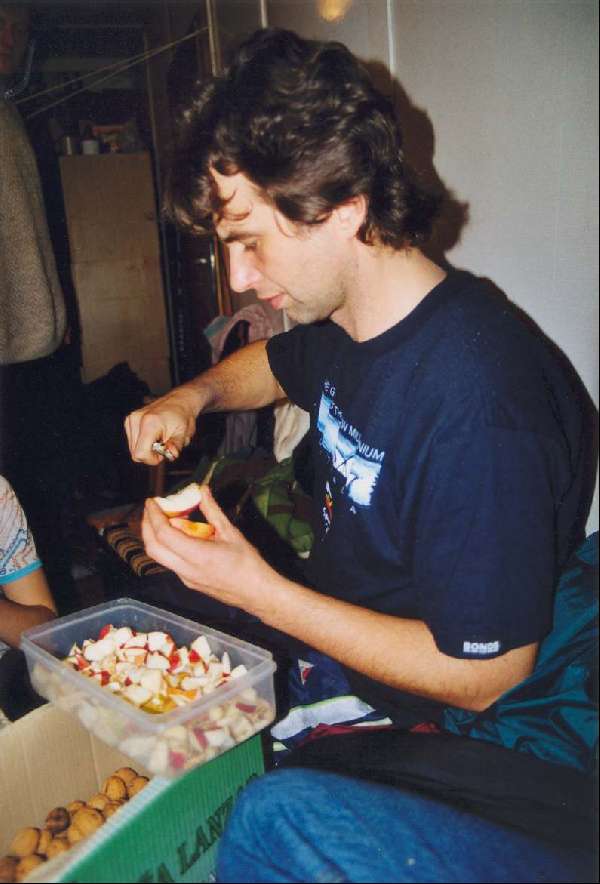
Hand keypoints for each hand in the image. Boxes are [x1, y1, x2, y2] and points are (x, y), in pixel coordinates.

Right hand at [124, 388, 198, 464]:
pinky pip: (133, 442)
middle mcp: (137, 419)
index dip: (152, 459)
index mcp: (149, 423)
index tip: (163, 454)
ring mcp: (131, 419)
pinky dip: (143, 443)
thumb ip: (176, 446)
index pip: (140, 453)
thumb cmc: (182, 416)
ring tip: (159, 439)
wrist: (179, 401)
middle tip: (163, 445)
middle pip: (135, 453)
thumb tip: (172, 455)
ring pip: (133, 449)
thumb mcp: (183, 433)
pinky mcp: (130, 420)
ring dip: (147, 449)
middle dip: (150, 454)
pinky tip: (154, 435)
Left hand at [142, 486, 273, 613]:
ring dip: (155, 537)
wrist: (256, 593)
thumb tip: (202, 490)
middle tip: (151, 509)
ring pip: (159, 557)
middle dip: (146, 526)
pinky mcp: (188, 583)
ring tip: (164, 520)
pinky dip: (167, 546)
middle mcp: (186, 569)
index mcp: (197, 555)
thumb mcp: (231, 532)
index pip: (164, 535)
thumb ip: (212, 511)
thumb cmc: (247, 563)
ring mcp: (185, 578)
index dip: (154, 516)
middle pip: (153, 548)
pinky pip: (170, 563)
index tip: (152, 501)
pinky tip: (178, 536)